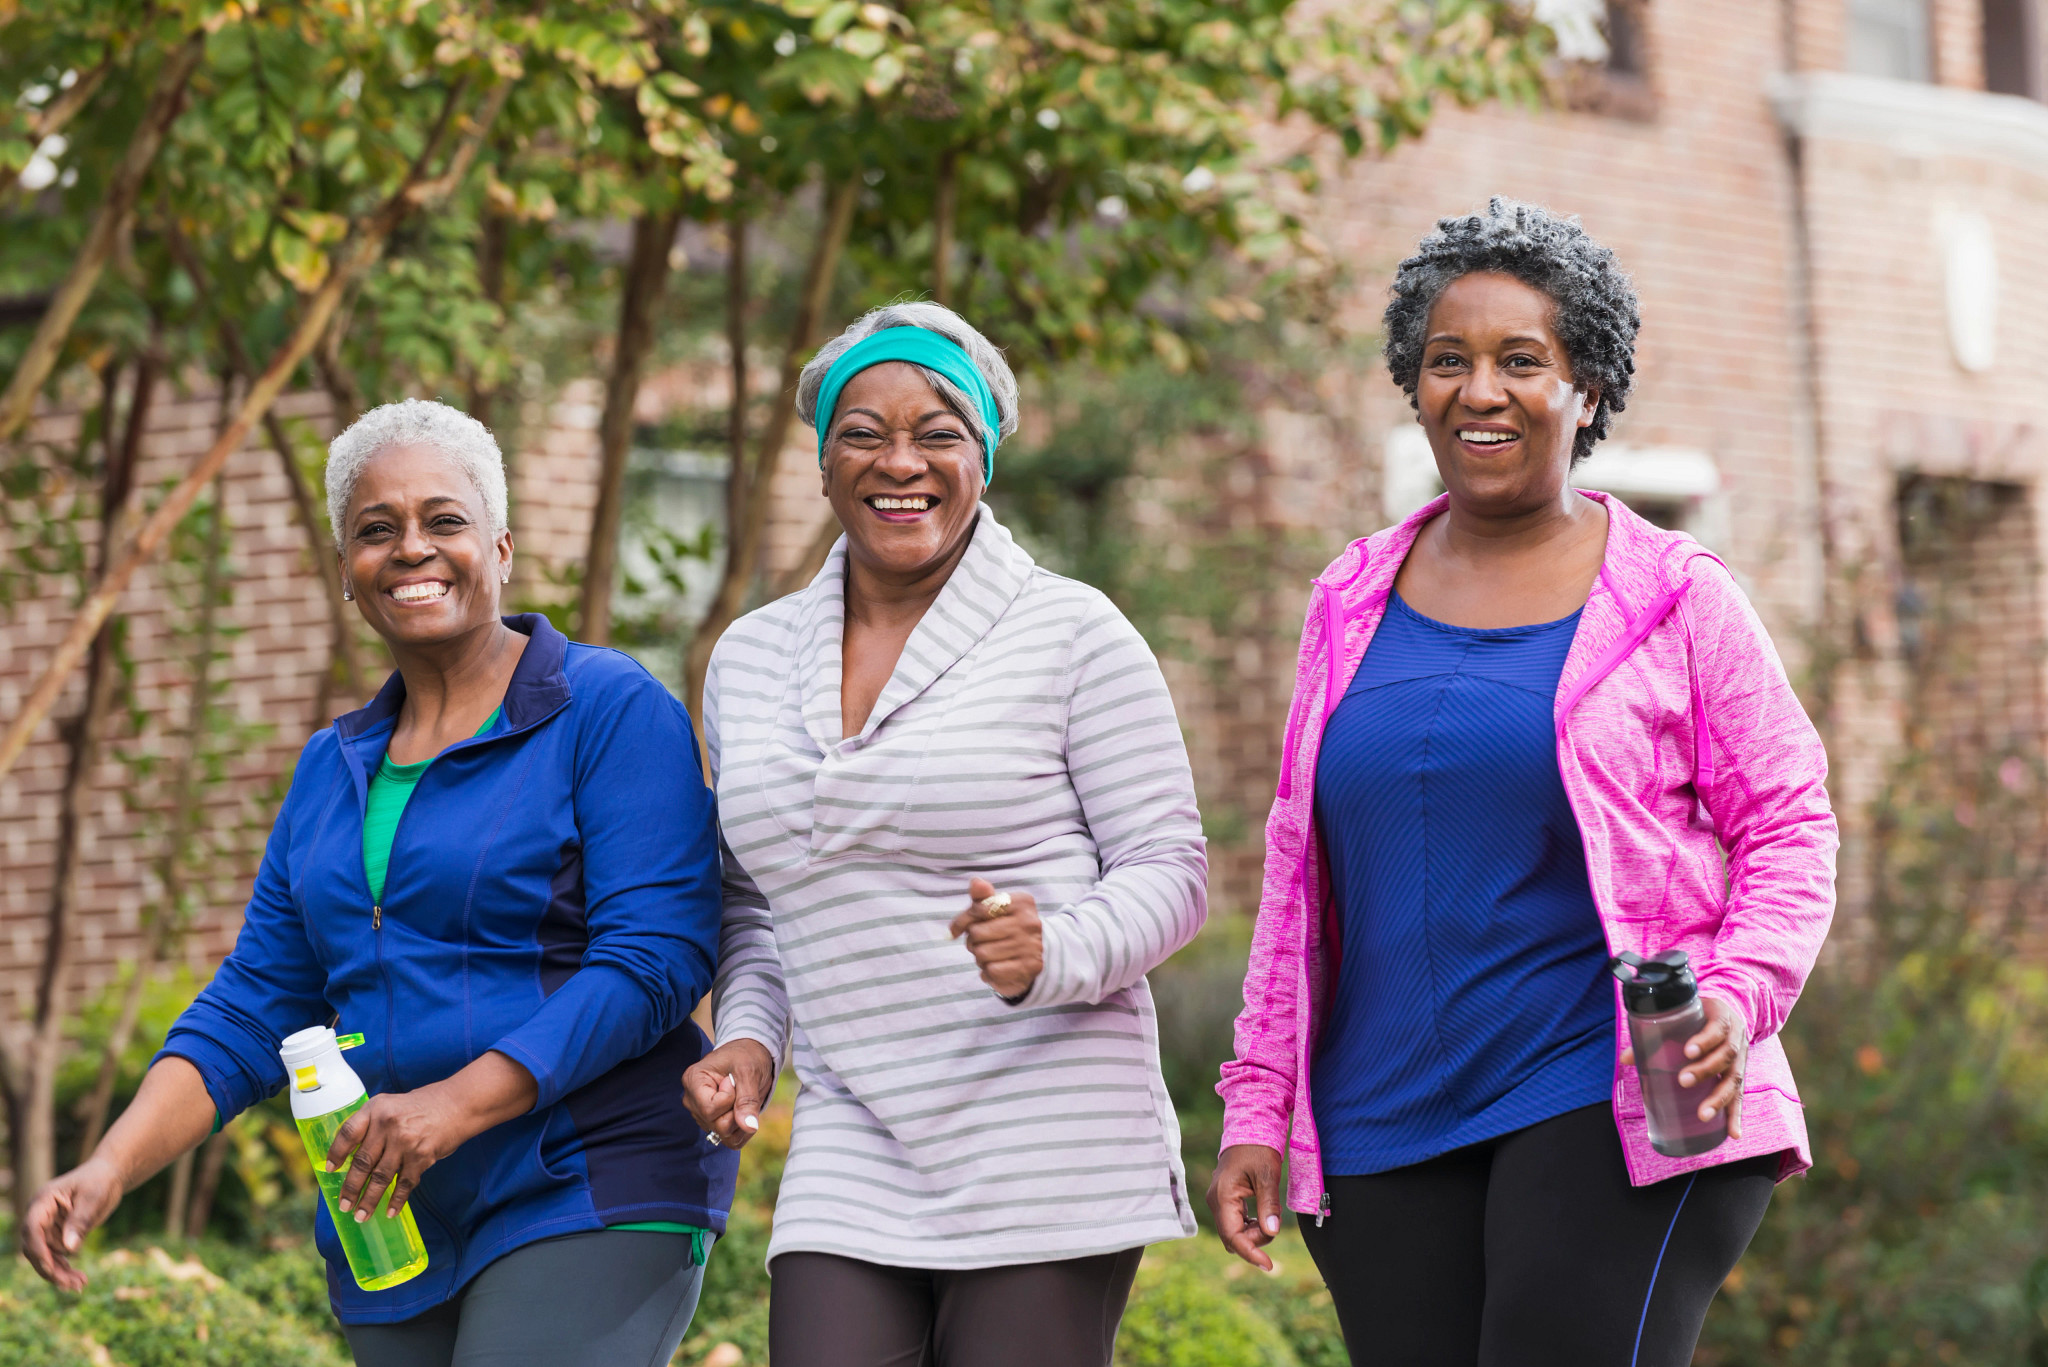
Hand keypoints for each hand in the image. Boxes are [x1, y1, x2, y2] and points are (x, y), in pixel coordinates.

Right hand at [20, 1157, 124, 1290]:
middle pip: (35, 1248)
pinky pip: (56, 1258)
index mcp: (43, 1201)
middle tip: (71, 1285)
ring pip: (45, 1258)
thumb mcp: (94, 1197)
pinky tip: (80, 1280)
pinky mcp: (57, 1237)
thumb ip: (80, 1221)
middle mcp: (39, 1216)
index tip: (51, 1268)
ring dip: (59, 1274)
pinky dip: (66, 1269)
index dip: (39, 1250)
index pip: (32, 1229)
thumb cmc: (100, 1181)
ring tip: (80, 1285)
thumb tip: (68, 1249)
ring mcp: (47, 1228)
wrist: (109, 1177)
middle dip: (50, 1268)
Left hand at [326, 1088, 466, 1222]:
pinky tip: (390, 1212)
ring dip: (369, 1200)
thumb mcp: (390, 1105)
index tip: (330, 1170)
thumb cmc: (421, 1106)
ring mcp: (405, 1141)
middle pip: (363, 1162)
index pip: (348, 1133)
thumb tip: (351, 1157)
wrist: (457, 1104)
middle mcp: (387, 1124)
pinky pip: (405, 1183)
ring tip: (360, 1216)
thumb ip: (372, 1125)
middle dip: (351, 1188)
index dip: (336, 1153)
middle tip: (344, 1206)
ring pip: (381, 1177)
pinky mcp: (422, 1156)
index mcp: (376, 1109)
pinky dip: (397, 1200)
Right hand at [682, 1039, 776, 1150]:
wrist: (751, 1055)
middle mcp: (692, 1100)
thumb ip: (747, 1100)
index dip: (730, 1099)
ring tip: (743, 1099)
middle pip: (717, 1125)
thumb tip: (749, 1127)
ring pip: (724, 1135)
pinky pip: (730, 1140)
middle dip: (737, 1111)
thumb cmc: (746, 1056)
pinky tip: (746, 1113)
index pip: (710, 1109)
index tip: (733, 1080)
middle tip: (740, 1090)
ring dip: (742, 1121)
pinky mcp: (713, 1123)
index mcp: (693, 1080)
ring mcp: (701, 1114)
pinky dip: (743, 1131)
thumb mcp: (749, 1071)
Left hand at [948, 877, 1042, 999]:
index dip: (963, 921)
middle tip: (982, 942)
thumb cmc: (1004, 926)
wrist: (1029, 955)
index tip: (957, 929)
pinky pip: (992, 970)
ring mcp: (1032, 945)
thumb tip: (975, 882)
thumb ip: (982, 896)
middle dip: (972, 940)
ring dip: (980, 958)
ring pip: (982, 953)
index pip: (979, 909)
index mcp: (1022, 902)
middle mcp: (1030, 922)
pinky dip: (988, 972)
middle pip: (977, 933)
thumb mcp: (993, 908)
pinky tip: (996, 967)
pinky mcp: (1030, 967)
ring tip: (990, 955)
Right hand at [1207, 1144, 1284, 1270]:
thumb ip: (1268, 1205)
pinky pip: (1235, 1224)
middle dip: (1254, 1241)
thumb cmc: (1258, 1149)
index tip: (1269, 1266)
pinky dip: (1250, 1226)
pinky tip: (1262, 1216)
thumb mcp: (1267, 1175)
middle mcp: (1216, 1201)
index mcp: (1223, 1196)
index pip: (1233, 1236)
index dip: (1250, 1254)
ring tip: (1269, 1215)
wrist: (1249, 1129)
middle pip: (1232, 1238)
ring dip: (1253, 1234)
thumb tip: (1272, 1232)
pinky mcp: (1225, 1201)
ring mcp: (1219, 1202)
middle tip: (1272, 1225)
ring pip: (1234, 1233)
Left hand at [1620, 995, 1747, 1138]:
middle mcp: (1736, 1037)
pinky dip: (1736, 1115)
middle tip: (1684, 1081)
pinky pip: (1740, 1096)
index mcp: (1722, 1017)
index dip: (1705, 1040)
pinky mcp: (1740, 1076)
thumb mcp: (1679, 1019)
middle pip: (1727, 1054)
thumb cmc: (1696, 1018)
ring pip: (1735, 1078)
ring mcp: (1742, 1058)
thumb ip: (1654, 1035)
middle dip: (1706, 1069)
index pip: (1717, 1027)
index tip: (1688, 1051)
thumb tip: (1626, 1059)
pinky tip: (1733, 1133)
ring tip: (1704, 1114)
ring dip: (1720, 1098)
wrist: (1723, 1016)